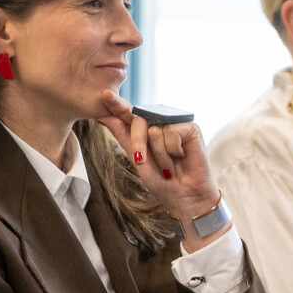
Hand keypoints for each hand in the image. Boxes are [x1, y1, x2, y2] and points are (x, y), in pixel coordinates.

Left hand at [95, 91, 222, 248]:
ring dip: (160, 154)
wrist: (183, 196)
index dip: (116, 104)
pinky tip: (182, 157)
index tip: (104, 95)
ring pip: (155, 130)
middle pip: (139, 120)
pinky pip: (172, 131)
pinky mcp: (190, 127)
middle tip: (146, 161)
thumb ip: (122, 134)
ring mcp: (175, 124)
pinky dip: (173, 150)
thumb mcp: (136, 158)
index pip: (127, 113)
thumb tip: (102, 116)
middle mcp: (159, 123)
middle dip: (139, 144)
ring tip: (170, 165)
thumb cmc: (161, 181)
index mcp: (144, 130)